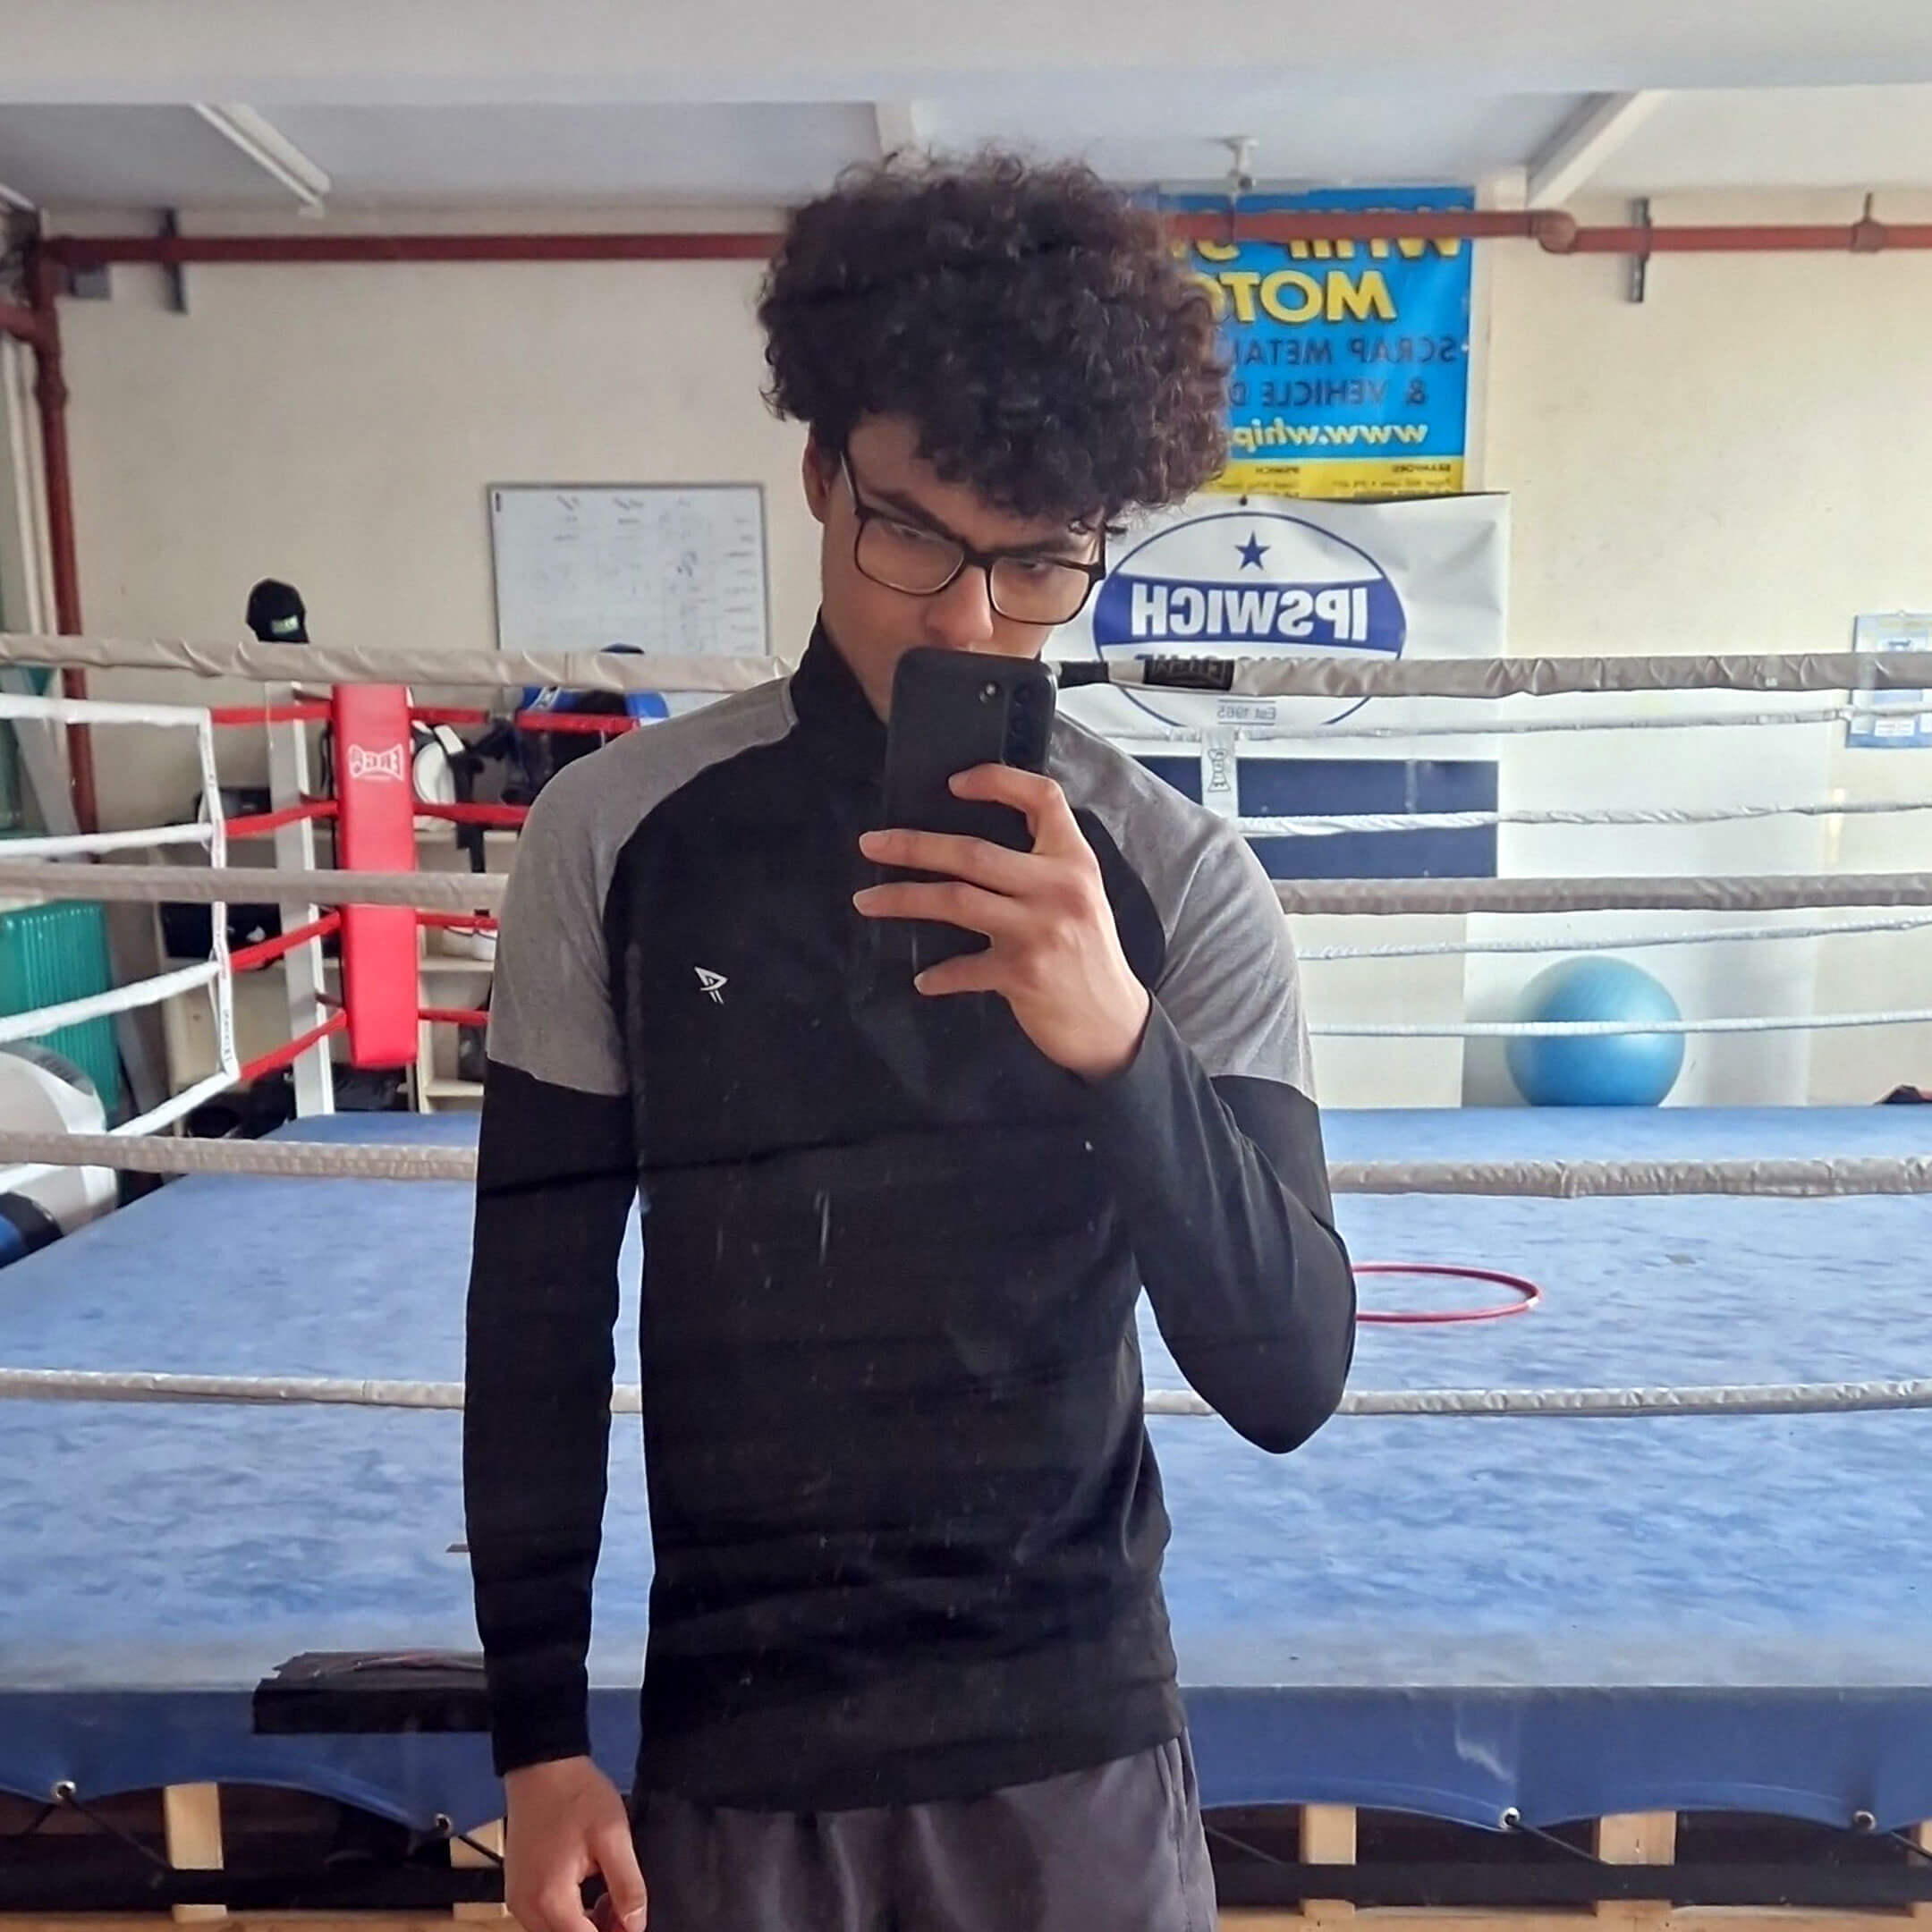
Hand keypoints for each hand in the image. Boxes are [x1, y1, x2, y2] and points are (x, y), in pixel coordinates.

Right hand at [503, 1757, 647, 1931]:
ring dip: (584, 1926)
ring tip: (610, 1896)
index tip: (632, 1919)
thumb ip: (628, 1886)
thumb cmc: (578, 1798)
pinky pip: (544, 1919)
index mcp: (550, 1900)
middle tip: (624, 1905)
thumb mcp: (613, 1836)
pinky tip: (589, 1891)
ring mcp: (517, 1900)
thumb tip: (636, 1925)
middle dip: (600, 1931)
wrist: (541, 1767)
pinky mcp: (516, 1890)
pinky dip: (568, 1915)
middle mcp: (526, 1909)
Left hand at [855, 765, 1150, 1080]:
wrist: (1114, 1023)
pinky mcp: (1023, 973)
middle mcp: (1059, 888)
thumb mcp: (1080, 897)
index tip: (953, 783)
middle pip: (974, 853)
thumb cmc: (1089, 956)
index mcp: (1075, 861)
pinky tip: (923, 979)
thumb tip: (968, 849)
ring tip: (866, 899)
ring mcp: (1040, 930)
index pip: (1043, 798)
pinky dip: (939, 975)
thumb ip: (1040, 868)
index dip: (998, 780)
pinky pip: (964, 967)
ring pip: (956, 900)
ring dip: (904, 899)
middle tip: (871, 844)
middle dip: (914, 846)